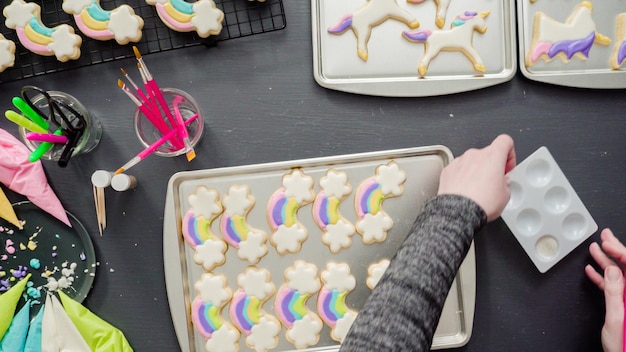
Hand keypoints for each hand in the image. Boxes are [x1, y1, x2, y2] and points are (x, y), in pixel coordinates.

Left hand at [437, 134, 515, 221]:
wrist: (458, 211)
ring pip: (472, 161)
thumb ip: (506, 182)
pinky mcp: (448, 170)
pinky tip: (466, 191)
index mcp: (492, 156)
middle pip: (488, 153)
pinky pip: (459, 169)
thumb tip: (503, 183)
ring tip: (479, 189)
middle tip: (494, 181)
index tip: (507, 167)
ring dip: (477, 171)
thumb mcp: (506, 195)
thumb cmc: (481, 202)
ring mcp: (459, 161)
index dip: (509, 153)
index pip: (505, 141)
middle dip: (492, 166)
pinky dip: (463, 177)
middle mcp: (474, 155)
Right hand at [586, 228, 624, 351]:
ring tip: (596, 249)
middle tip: (606, 236)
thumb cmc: (624, 348)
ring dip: (606, 261)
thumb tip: (612, 271)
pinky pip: (613, 287)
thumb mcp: (616, 318)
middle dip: (616, 250)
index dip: (620, 252)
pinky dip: (602, 278)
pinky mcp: (622, 306)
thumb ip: (614, 293)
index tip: (607, 243)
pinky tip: (593, 271)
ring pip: (619, 275)